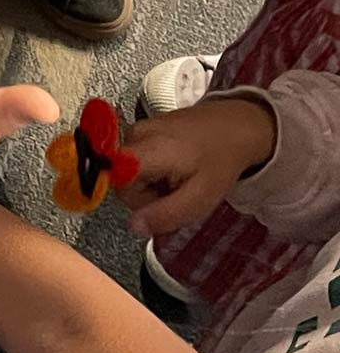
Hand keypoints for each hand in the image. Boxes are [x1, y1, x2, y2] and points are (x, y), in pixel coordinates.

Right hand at [118, 98, 276, 237]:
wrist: (235, 125)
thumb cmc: (220, 160)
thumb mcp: (201, 197)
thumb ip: (166, 215)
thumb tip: (135, 227)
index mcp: (146, 150)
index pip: (117, 185)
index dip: (136, 203)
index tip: (161, 204)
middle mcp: (134, 135)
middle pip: (122, 180)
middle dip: (147, 197)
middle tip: (178, 195)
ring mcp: (137, 129)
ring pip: (129, 172)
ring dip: (151, 185)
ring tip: (179, 181)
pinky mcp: (142, 129)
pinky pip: (136, 160)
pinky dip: (153, 171)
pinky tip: (175, 169)